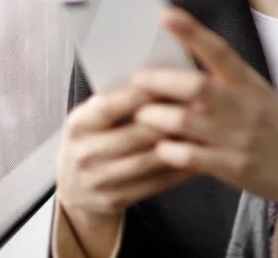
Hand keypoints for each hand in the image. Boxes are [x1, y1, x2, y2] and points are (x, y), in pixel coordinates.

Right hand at [55, 85, 193, 217]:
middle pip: (135, 135)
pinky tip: (197, 156)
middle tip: (198, 106)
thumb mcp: (91, 116)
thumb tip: (156, 78)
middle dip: (170, 119)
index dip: (140, 95)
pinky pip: (155, 182)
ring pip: (149, 160)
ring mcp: (99, 180)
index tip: (168, 82)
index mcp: (77, 126)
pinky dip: (179, 169)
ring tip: (203, 129)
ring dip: (179, 144)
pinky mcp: (115, 199)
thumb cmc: (91, 139)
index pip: (110, 107)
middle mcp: (84, 154)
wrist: (75, 186)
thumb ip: (116, 100)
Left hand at [131, 7, 277, 222]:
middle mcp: (243, 106)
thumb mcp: (257, 95)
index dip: (191, 31)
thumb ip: (224, 82)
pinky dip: (168, 150)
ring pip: (184, 120)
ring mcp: (237, 137)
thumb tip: (178, 68)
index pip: (219, 50)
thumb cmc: (277, 127)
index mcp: (248, 82)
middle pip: (194, 86)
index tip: (166, 14)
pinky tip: (161, 148)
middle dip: (158, 81)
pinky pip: (189, 157)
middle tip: (136, 79)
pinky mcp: (232, 167)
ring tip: (140, 115)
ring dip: (154, 117)